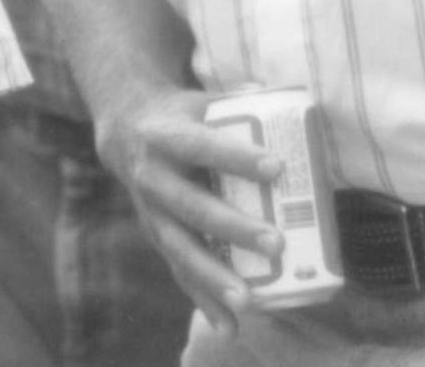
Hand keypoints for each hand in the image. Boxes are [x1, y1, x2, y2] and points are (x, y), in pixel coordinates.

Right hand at [96, 86, 285, 334]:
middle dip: (234, 227)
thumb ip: (244, 102)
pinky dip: (203, 300)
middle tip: (277, 242)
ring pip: (182, 247)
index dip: (237, 156)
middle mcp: (152, 176)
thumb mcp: (203, 100)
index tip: (278, 167)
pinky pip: (179, 272)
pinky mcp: (156, 236)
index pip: (202, 146)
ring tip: (249, 300)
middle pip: (193, 206)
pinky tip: (229, 325)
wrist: (124, 131)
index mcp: (165, 135)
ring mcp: (150, 211)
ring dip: (214, 276)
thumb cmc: (182, 115)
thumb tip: (300, 99)